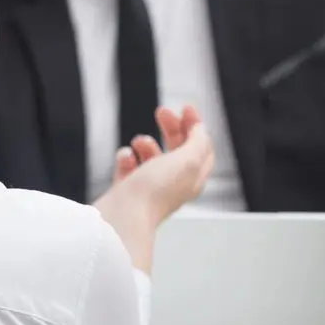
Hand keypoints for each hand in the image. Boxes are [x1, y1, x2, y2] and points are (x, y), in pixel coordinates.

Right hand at [94, 105, 215, 273]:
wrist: (122, 216)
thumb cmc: (154, 191)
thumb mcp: (187, 160)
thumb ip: (198, 142)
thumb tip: (200, 130)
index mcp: (193, 179)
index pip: (202, 148)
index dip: (196, 126)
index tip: (186, 108)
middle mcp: (173, 184)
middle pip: (178, 150)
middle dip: (171, 128)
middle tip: (161, 112)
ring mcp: (149, 188)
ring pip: (151, 158)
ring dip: (145, 143)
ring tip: (138, 142)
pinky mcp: (127, 192)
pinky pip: (128, 168)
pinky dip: (126, 158)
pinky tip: (124, 157)